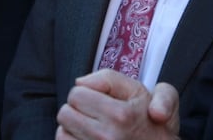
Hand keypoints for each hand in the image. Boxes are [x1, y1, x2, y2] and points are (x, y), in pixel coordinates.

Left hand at [56, 69, 179, 139]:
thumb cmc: (151, 122)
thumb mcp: (140, 92)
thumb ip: (109, 78)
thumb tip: (79, 82)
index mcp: (119, 115)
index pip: (76, 94)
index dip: (86, 94)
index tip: (98, 101)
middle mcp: (107, 137)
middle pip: (65, 113)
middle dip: (77, 111)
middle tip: (95, 116)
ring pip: (61, 133)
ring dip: (73, 129)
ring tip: (92, 130)